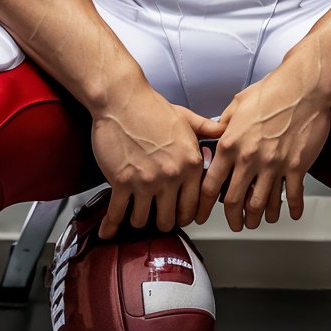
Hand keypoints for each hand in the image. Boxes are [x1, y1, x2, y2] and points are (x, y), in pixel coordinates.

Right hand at [91, 83, 221, 237]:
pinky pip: (117, 213)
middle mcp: (171, 176)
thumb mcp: (187, 118)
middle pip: (169, 219)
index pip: (193, 206)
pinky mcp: (121, 181)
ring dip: (138, 219)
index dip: (185, 215)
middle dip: (162, 221)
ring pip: (143, 220)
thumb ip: (207, 130)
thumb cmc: (151, 108)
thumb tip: (224, 133)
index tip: (179, 217)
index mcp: (191, 164)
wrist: (122, 100)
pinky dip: (110, 224)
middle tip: (156, 217)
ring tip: (135, 214)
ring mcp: (146, 181)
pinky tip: (107, 231)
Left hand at [195, 67, 330, 231]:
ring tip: (260, 220)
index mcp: (230, 144)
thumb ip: (225, 124)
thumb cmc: (272, 91)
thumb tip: (217, 133)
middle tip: (236, 224)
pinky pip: (293, 196)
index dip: (203, 205)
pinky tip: (292, 214)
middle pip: (234, 201)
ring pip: (262, 204)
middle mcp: (249, 158)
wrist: (304, 87)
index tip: (203, 213)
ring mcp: (274, 165)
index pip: (210, 184)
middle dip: (233, 218)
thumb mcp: (237, 104)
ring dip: (260, 217)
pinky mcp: (297, 166)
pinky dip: (292, 209)